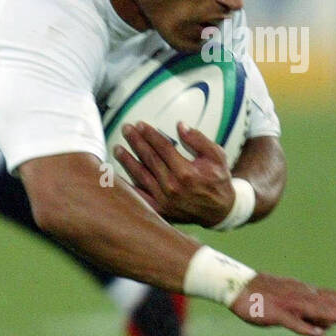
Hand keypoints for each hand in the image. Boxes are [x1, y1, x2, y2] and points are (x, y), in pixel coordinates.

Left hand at [114, 122, 235, 225]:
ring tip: (117, 148)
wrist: (220, 211)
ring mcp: (164, 200)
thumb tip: (180, 125)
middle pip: (149, 159)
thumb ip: (199, 140)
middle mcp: (173, 187)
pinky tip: (115, 176)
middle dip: (136, 142)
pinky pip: (139, 195)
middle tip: (126, 129)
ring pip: (140, 175)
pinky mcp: (159, 210)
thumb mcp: (217, 157)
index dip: (150, 135)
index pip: (163, 148)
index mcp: (187, 172)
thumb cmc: (218, 180)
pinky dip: (126, 185)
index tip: (140, 124)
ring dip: (127, 160)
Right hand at [230, 272, 335, 335]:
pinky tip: (318, 334)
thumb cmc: (263, 296)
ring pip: (316, 310)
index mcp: (306, 293)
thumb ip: (310, 315)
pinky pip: (292, 321)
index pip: (335, 297)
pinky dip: (305, 327)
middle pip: (331, 303)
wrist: (236, 286)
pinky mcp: (274, 313)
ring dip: (335, 317)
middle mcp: (301, 296)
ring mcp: (288, 304)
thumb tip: (330, 327)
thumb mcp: (291, 305)